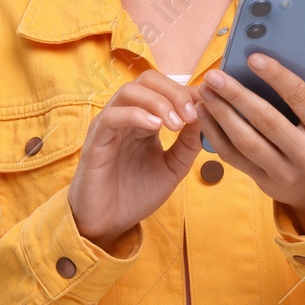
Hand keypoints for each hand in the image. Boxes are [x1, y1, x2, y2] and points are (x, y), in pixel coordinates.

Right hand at [68, 71, 201, 252]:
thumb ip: (188, 143)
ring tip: (176, 124)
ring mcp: (109, 126)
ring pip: (130, 91)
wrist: (108, 224)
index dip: (188, 92)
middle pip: (148, 80)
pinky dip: (136, 114)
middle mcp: (126, 116)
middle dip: (175, 91)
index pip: (165, 88)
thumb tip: (206, 115)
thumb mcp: (173, 167)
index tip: (209, 106)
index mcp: (145, 120)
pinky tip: (155, 127)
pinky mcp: (96, 140)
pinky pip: (113, 116)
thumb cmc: (136, 194)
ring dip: (158, 102)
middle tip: (192, 114)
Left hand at [191, 54, 304, 234]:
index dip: (275, 76)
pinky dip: (215, 135)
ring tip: (205, 92)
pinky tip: (203, 114)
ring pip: (246, 141)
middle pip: (266, 120)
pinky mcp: (263, 181)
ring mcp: (284, 171)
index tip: (253, 58)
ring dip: (221, 114)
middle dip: (236, 95)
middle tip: (214, 75)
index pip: (299, 97)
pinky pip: (234, 157)